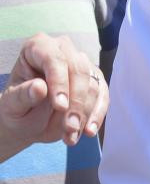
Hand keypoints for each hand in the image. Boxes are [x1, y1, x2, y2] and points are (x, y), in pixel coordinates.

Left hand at [0, 34, 107, 158]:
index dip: (59, 81)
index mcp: (38, 47)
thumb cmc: (17, 108)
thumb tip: (40, 87)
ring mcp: (83, 65)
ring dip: (85, 113)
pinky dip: (97, 115)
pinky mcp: (96, 82)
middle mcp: (64, 51)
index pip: (54, 58)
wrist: (29, 121)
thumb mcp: (11, 105)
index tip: (59, 106)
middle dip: (76, 102)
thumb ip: (22, 96)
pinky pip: (103, 97)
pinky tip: (89, 131)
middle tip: (69, 127)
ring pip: (93, 86)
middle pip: (79, 71)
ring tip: (71, 136)